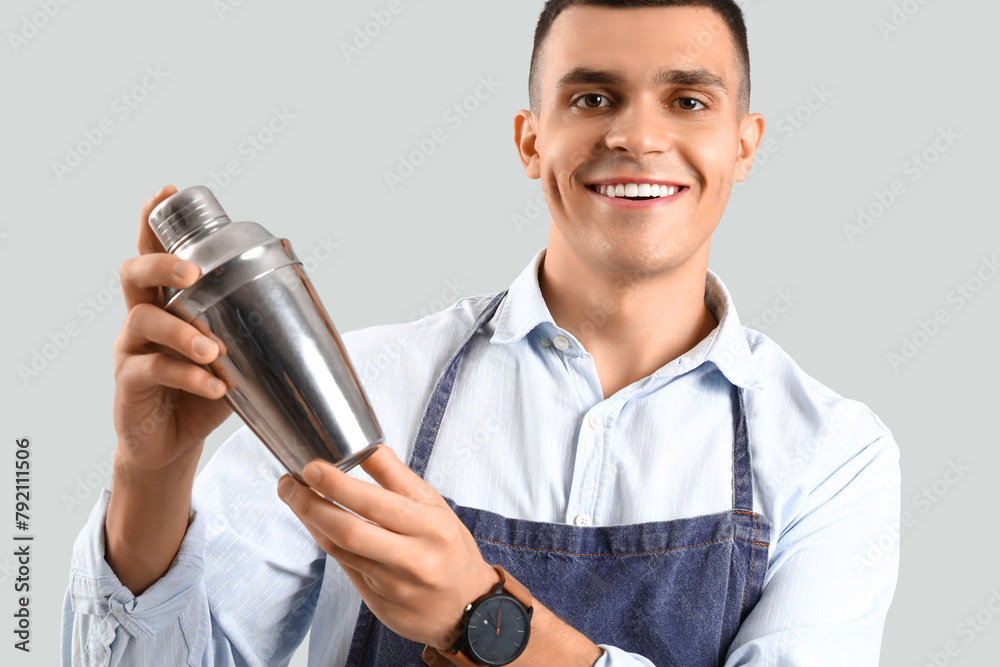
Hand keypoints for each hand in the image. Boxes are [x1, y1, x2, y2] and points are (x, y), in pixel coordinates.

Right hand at [112, 184, 233, 472]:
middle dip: (163, 266)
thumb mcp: (236, 354)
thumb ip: (253, 326)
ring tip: (215, 351)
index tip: (166, 192)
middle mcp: (142, 318)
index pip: (153, 253)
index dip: (153, 222)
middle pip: (134, 274)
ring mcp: (130, 350)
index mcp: (166, 302)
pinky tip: (215, 386)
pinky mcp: (129, 384)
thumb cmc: (204, 390)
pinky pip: (153, 370)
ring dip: (184, 333)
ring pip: (143, 321)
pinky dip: (189, 376)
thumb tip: (302, 290)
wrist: (173, 443)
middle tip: (193, 275)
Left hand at [277, 444, 496, 648]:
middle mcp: (412, 558)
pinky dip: (326, 543)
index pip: (375, 503)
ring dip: (311, 521)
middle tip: (289, 483)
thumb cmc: (450, 548)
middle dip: (311, 504)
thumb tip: (366, 449)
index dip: (337, 485)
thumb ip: (398, 478)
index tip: (312, 468)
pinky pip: (344, 569)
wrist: (468, 607)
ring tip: (294, 497)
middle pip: (349, 530)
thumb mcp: (435, 505)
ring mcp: (393, 585)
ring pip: (341, 550)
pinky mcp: (378, 603)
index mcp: (429, 527)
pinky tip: (315, 524)